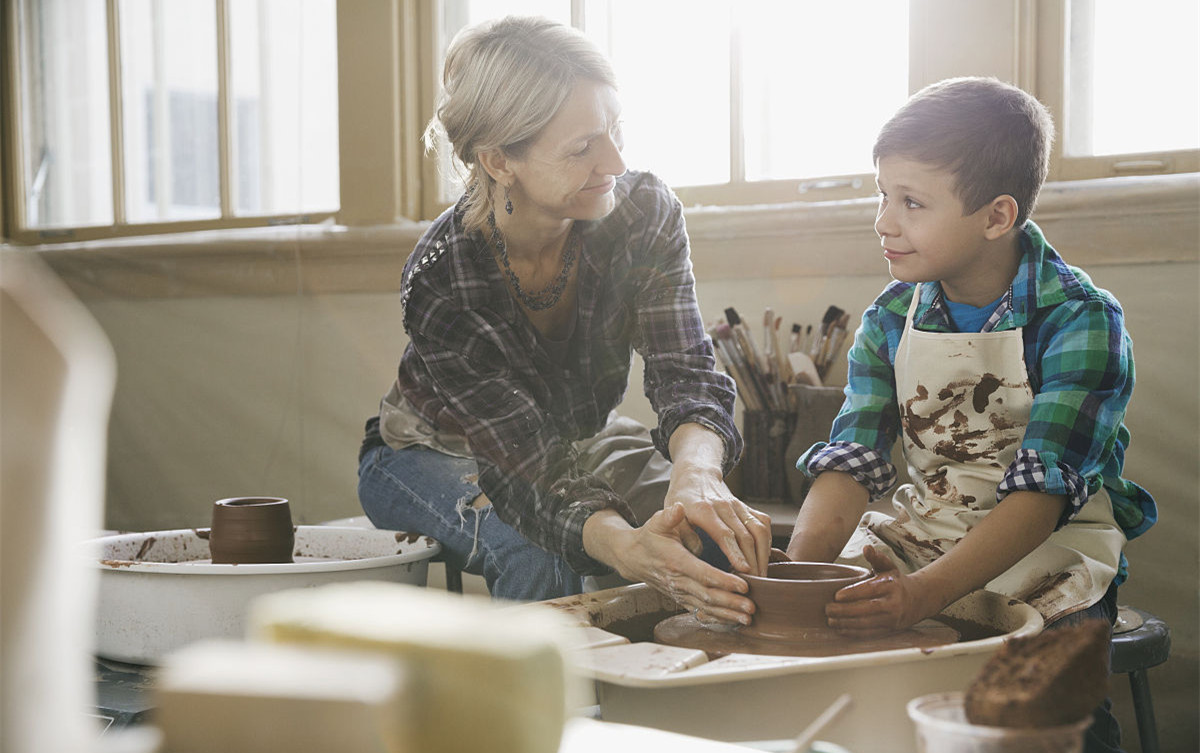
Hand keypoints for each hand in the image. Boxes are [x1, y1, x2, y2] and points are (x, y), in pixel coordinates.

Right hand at [610, 504, 756, 625]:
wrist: (634, 557)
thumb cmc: (650, 538)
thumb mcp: (656, 523)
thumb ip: (669, 516)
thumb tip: (679, 508)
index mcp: (676, 561)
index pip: (703, 574)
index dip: (724, 581)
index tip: (743, 585)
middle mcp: (678, 581)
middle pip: (707, 596)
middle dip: (730, 603)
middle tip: (751, 606)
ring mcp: (680, 593)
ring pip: (706, 607)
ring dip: (727, 614)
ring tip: (747, 618)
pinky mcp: (681, 599)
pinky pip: (701, 611)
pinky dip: (717, 618)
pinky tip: (733, 620)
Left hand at [663, 471, 772, 576]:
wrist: (696, 476)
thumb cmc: (681, 500)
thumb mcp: (672, 515)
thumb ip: (683, 534)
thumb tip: (697, 552)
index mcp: (704, 510)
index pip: (725, 533)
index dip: (736, 553)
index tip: (745, 571)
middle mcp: (725, 506)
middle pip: (746, 535)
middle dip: (754, 561)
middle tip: (757, 584)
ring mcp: (738, 506)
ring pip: (759, 530)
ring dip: (764, 554)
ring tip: (763, 576)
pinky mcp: (747, 507)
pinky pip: (763, 524)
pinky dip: (767, 542)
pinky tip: (765, 558)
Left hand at [825, 545, 931, 637]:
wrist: (918, 600)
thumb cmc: (896, 582)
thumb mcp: (889, 567)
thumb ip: (876, 558)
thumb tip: (866, 548)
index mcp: (891, 585)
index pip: (870, 590)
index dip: (852, 593)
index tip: (836, 596)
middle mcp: (893, 603)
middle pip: (867, 609)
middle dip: (845, 611)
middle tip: (828, 609)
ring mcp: (892, 618)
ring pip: (867, 624)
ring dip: (847, 624)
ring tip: (831, 621)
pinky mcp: (890, 630)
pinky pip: (870, 634)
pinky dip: (854, 633)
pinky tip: (841, 629)